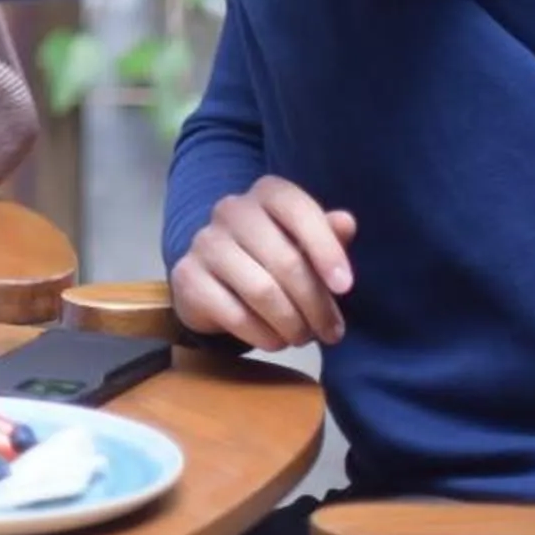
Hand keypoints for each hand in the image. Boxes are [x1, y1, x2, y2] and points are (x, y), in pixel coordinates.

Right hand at [169, 175, 358, 350]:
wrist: (216, 279)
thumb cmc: (274, 258)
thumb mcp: (306, 244)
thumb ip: (328, 234)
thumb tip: (346, 222)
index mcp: (266, 193)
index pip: (298, 209)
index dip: (326, 249)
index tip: (345, 288)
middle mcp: (231, 210)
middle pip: (286, 260)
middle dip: (317, 305)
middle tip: (331, 332)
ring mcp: (205, 242)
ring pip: (262, 291)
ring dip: (292, 325)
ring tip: (304, 338)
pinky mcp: (187, 277)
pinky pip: (235, 315)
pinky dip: (264, 336)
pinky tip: (275, 340)